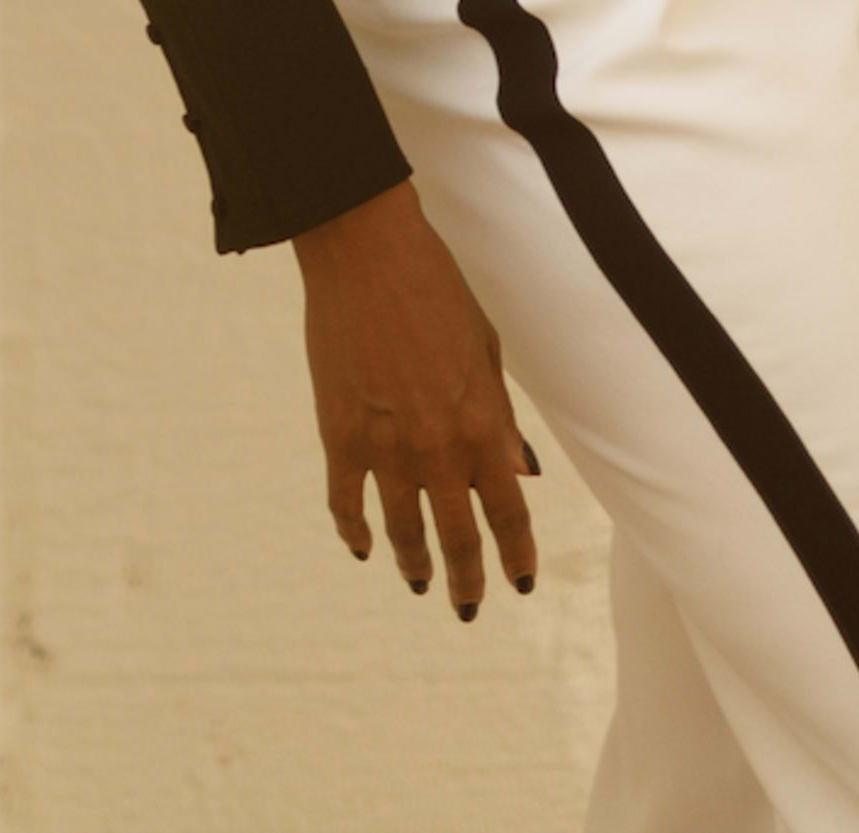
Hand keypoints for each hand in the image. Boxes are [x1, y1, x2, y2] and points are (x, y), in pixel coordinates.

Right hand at [294, 179, 541, 614]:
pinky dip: (354, 533)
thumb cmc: (436, 288)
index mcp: (481, 424)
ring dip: (414, 564)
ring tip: (418, 582)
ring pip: (403, 532)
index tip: (520, 583)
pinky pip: (345, 504)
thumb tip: (521, 472)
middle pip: (457, 537)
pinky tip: (363, 547)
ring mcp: (384, 448)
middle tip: (469, 606)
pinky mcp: (338, 436)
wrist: (365, 251)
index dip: (516, 554)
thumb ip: (501, 418)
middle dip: (466, 580)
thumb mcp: (485, 350)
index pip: (509, 512)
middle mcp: (437, 448)